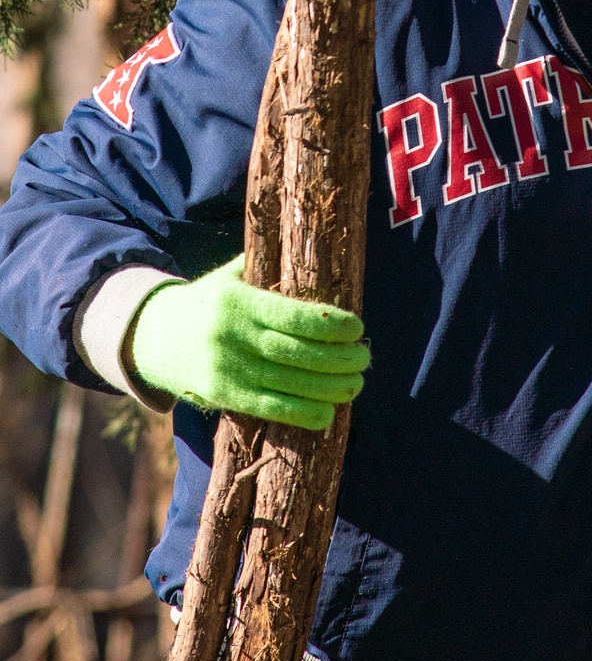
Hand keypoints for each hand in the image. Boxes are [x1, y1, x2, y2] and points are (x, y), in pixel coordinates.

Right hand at [129, 254, 369, 428]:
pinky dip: (301, 413)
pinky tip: (328, 413)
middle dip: (338, 358)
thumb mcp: (231, 275)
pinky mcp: (222, 396)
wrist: (156, 337)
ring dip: (329, 388)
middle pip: (296, 352)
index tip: (357, 327)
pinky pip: (269, 408)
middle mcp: (230, 336)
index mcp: (237, 301)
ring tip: (357, 384)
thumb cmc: (210, 301)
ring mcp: (225, 369)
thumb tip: (314, 246)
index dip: (330, 324)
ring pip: (287, 383)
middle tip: (365, 357)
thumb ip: (266, 264)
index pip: (292, 315)